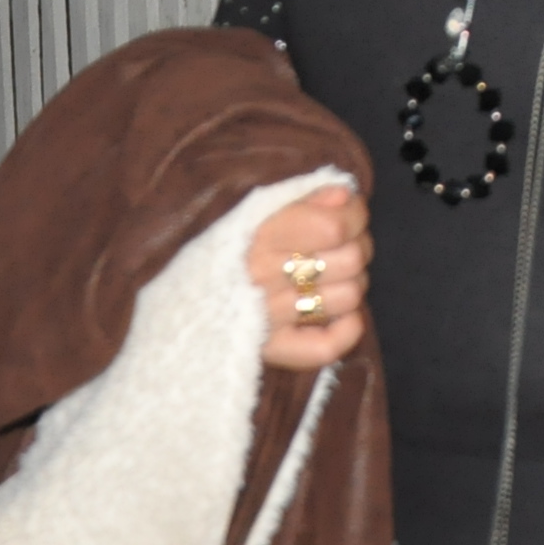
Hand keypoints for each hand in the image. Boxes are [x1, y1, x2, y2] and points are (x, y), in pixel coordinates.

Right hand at [241, 184, 370, 370]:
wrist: (186, 303)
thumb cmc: (233, 250)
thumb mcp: (260, 211)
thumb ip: (304, 198)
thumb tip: (343, 194)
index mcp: (259, 235)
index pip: (334, 226)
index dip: (354, 217)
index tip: (349, 215)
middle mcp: (262, 276)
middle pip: (351, 260)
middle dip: (357, 248)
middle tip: (342, 248)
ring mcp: (269, 317)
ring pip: (348, 297)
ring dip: (352, 285)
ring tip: (334, 279)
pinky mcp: (275, 350)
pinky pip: (329, 346)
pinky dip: (346, 330)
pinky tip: (336, 315)